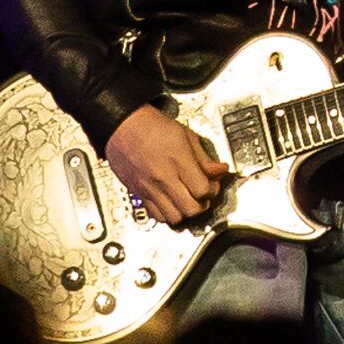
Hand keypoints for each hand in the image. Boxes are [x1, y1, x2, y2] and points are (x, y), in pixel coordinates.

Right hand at [103, 104, 230, 224]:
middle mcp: (164, 178)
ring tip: (187, 200)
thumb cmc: (152, 126)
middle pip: (191, 209)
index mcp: (179, 161)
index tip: (212, 184)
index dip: (212, 190)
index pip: (203, 191)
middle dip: (202, 204)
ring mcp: (150, 188)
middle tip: (202, 195)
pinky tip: (171, 203)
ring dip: (185, 212)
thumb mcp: (186, 135)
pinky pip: (156, 216)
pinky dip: (167, 214)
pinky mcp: (138, 193)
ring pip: (174, 218)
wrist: (123, 126)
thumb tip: (220, 170)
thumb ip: (204, 157)